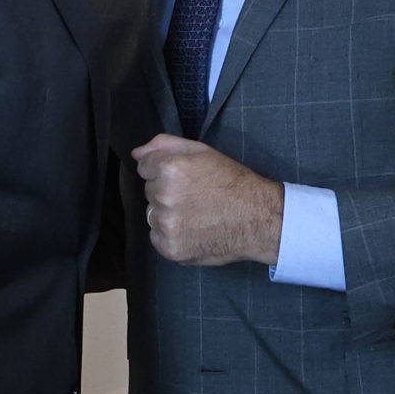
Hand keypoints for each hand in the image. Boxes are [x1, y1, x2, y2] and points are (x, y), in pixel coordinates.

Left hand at [131, 135, 283, 265]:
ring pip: (152, 215)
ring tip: (197, 215)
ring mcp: (166, 225)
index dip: (165, 171)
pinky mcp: (170, 248)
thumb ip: (165, 145)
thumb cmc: (233, 183)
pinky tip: (194, 231)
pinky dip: (171, 236)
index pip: (144, 167)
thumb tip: (136, 153)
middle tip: (195, 196)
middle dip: (166, 192)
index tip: (185, 178)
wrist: (258, 219)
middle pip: (149, 191)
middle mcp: (164, 196)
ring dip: (168, 215)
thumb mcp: (203, 151)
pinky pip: (157, 238)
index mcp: (170, 168)